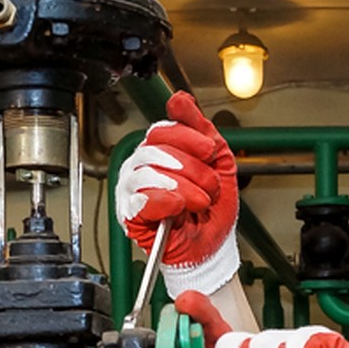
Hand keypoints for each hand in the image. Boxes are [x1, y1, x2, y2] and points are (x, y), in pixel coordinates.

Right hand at [115, 91, 239, 296]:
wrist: (212, 248)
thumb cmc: (211, 212)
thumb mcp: (217, 162)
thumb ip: (201, 128)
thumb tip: (180, 99)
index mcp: (160, 152)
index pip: (162, 130)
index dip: (188, 137)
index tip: (209, 150)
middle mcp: (142, 167)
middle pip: (155, 148)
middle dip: (192, 168)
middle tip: (210, 186)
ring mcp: (133, 191)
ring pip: (150, 172)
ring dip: (185, 188)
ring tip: (200, 203)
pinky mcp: (131, 215)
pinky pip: (142, 198)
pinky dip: (165, 201)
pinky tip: (179, 207)